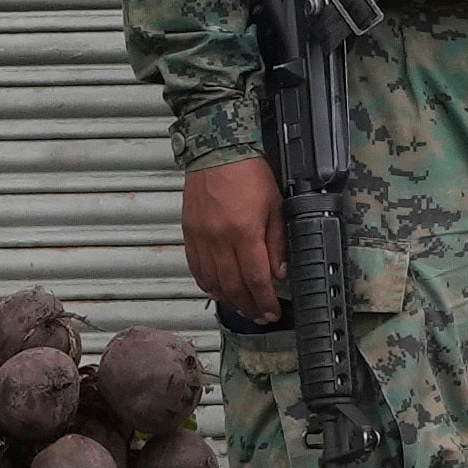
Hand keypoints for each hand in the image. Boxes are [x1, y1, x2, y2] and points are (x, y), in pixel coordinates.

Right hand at [178, 155, 286, 328]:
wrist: (217, 151)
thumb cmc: (249, 173)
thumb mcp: (275, 206)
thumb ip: (277, 243)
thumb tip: (279, 273)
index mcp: (244, 232)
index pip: (256, 279)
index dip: (264, 301)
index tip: (272, 312)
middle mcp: (219, 239)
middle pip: (233, 286)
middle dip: (248, 306)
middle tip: (260, 316)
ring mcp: (201, 237)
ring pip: (212, 282)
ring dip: (228, 300)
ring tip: (242, 307)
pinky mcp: (189, 233)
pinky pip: (195, 268)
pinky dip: (207, 284)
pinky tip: (218, 290)